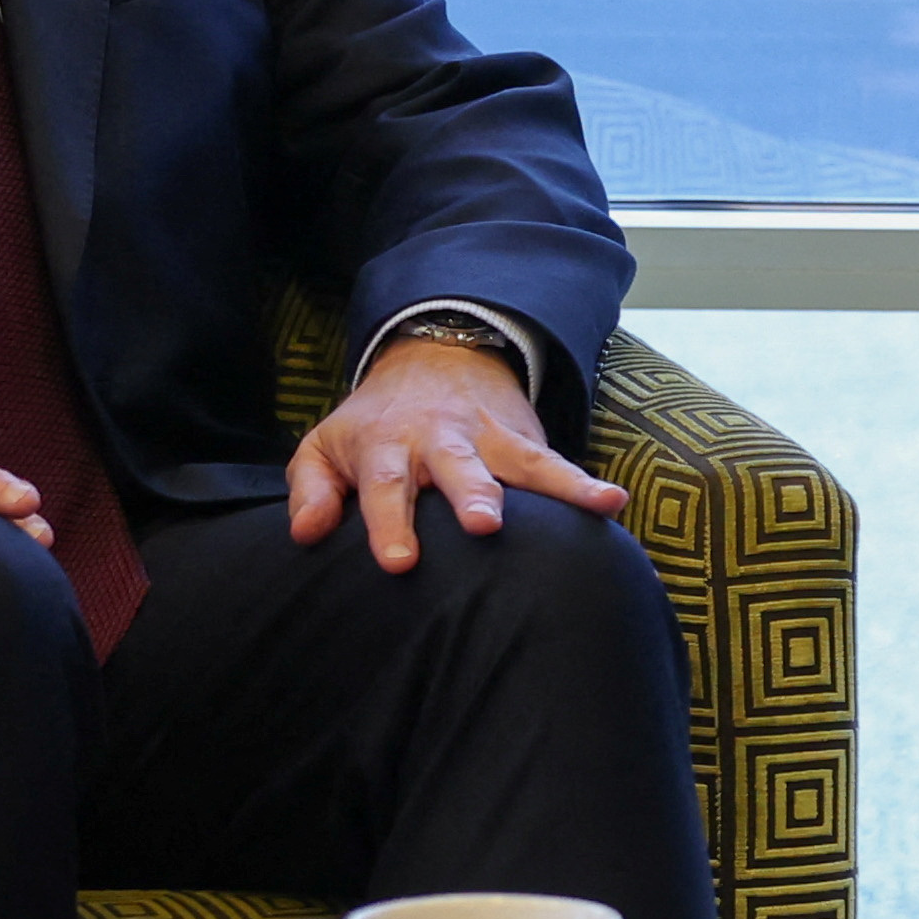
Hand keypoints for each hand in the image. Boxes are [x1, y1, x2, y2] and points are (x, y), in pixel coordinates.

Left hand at [287, 338, 624, 571]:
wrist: (432, 357)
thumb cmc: (373, 423)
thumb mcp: (325, 446)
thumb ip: (312, 490)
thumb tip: (306, 534)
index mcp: (386, 445)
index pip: (387, 486)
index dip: (391, 523)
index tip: (399, 561)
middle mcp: (440, 440)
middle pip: (457, 468)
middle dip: (472, 495)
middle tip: (483, 527)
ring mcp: (487, 438)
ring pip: (521, 464)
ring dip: (549, 488)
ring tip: (583, 510)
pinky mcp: (523, 441)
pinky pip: (556, 464)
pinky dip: (584, 485)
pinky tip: (612, 504)